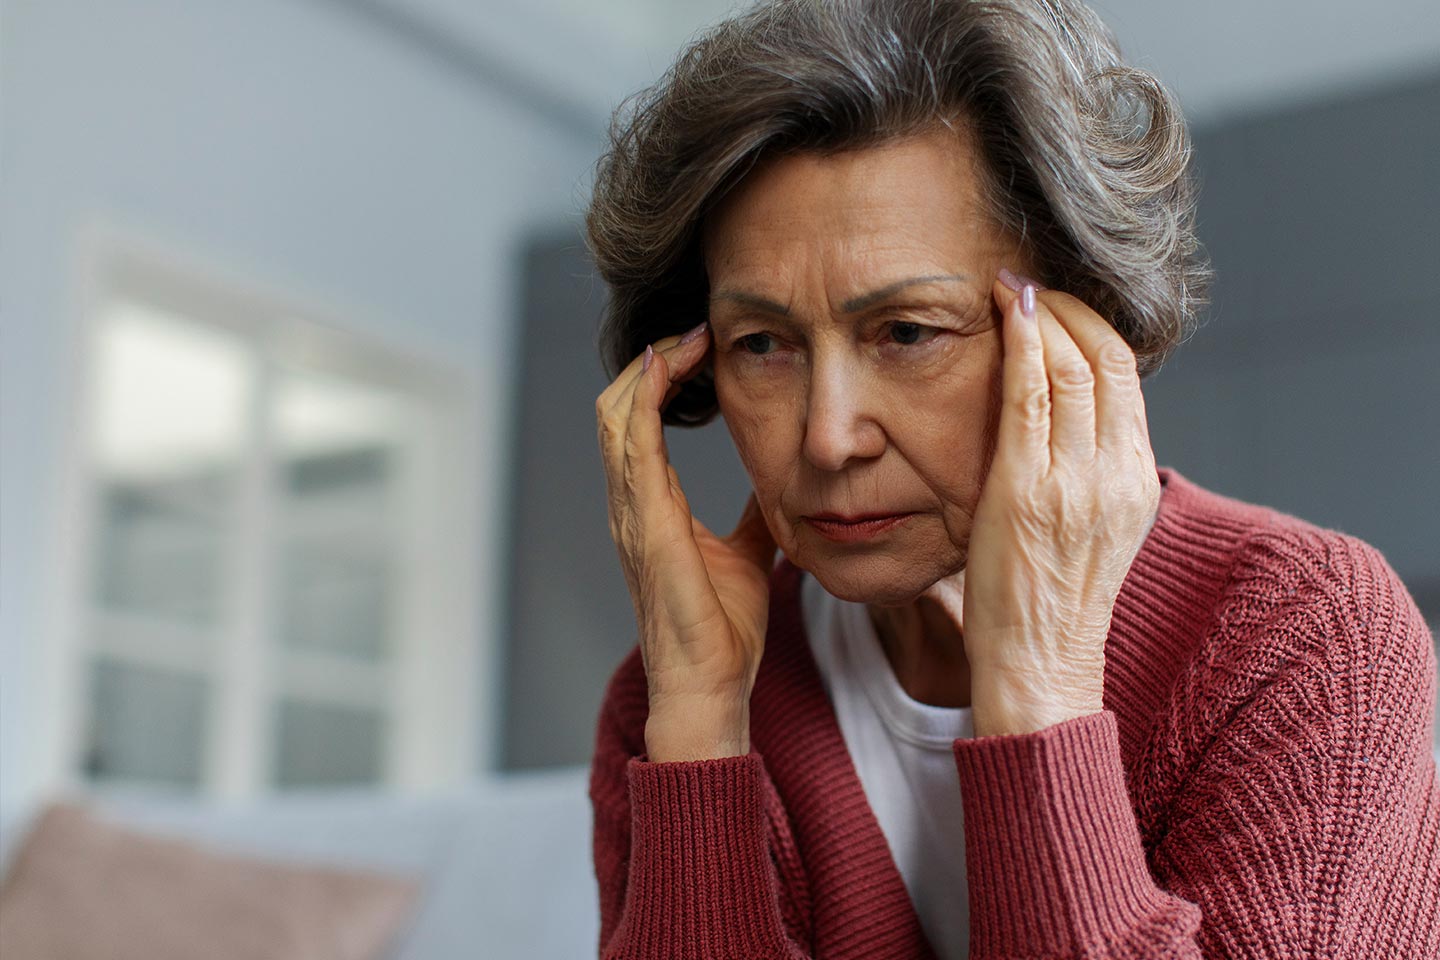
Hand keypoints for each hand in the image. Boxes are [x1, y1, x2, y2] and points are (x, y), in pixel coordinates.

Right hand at [595, 322, 778, 760]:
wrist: (710, 685)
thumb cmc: (722, 629)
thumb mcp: (749, 551)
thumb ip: (755, 512)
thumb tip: (780, 479)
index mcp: (651, 507)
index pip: (639, 422)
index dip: (662, 378)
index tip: (701, 346)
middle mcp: (631, 503)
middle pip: (617, 408)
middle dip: (651, 361)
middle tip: (694, 329)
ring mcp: (632, 513)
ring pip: (615, 417)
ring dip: (647, 370)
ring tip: (685, 337)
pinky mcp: (645, 525)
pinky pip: (632, 446)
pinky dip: (642, 399)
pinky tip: (666, 367)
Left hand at [925, 271, 1160, 736]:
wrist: (1039, 665)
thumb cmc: (1049, 600)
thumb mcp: (1089, 529)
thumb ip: (1084, 473)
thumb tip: (1061, 419)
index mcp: (1135, 480)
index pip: (1126, 378)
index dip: (1093, 327)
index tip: (1057, 304)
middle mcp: (1116, 474)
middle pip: (1107, 360)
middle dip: (1068, 309)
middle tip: (1030, 284)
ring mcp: (1076, 481)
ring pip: (1072, 368)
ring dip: (1040, 316)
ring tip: (1011, 290)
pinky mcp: (1029, 489)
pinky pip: (1029, 398)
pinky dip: (1019, 345)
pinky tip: (1003, 315)